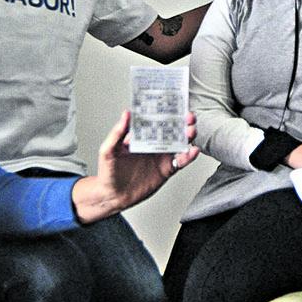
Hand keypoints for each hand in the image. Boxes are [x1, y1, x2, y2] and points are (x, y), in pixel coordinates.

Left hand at [71, 110, 199, 223]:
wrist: (114, 196)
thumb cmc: (108, 173)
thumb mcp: (108, 151)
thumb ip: (117, 133)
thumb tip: (126, 115)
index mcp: (140, 137)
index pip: (154, 120)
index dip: (164, 112)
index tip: (173, 105)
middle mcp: (152, 145)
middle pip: (171, 130)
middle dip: (181, 122)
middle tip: (188, 117)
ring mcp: (161, 156)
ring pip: (179, 143)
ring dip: (187, 136)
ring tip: (191, 131)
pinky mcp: (166, 169)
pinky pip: (181, 161)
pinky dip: (188, 156)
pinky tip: (193, 151)